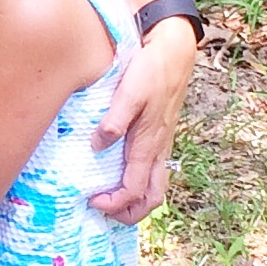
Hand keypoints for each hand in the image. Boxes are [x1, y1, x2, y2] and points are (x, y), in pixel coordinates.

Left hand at [89, 15, 195, 222]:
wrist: (174, 52)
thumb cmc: (151, 70)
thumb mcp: (130, 92)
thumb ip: (115, 120)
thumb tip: (98, 146)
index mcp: (148, 143)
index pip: (134, 189)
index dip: (114, 203)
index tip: (92, 200)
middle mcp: (158, 149)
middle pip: (152, 198)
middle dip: (130, 212)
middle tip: (103, 208)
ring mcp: (162, 143)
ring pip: (156, 186)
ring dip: (137, 200)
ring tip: (111, 197)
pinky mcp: (161, 134)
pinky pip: (155, 170)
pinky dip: (141, 182)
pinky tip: (122, 171)